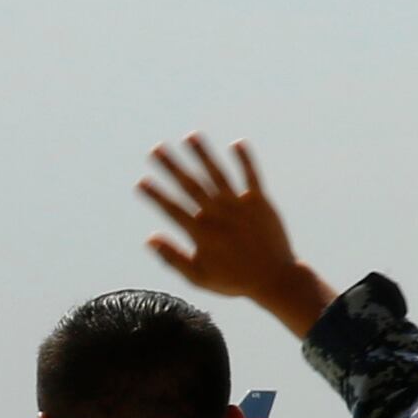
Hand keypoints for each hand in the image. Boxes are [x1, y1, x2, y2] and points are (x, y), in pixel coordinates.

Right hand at [141, 136, 337, 336]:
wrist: (276, 278)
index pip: (172, 208)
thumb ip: (172, 258)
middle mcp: (218, 214)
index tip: (141, 182)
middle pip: (190, 185)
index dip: (155, 194)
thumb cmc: (235, 280)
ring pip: (218, 174)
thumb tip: (150, 239)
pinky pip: (251, 176)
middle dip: (172, 166)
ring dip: (203, 155)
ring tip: (191, 136)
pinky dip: (244, 160)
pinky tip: (236, 144)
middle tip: (157, 149)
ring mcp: (240, 206)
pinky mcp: (261, 202)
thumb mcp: (197, 277)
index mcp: (201, 232)